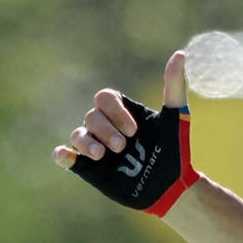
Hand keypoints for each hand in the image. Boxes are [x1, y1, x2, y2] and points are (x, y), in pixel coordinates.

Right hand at [58, 52, 198, 215]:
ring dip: (85, 142)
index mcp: (121, 111)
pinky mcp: (88, 168)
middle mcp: (106, 126)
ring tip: (101, 155)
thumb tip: (180, 53)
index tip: (134, 131)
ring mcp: (95, 146)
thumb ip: (174, 86)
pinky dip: (62, 154)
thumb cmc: (175, 151)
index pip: (105, 98)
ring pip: (78, 134)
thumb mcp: (176, 118)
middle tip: (123, 147)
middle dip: (105, 130)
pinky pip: (65, 156)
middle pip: (92, 116)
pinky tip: (65, 155)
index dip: (115, 112)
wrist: (172, 188)